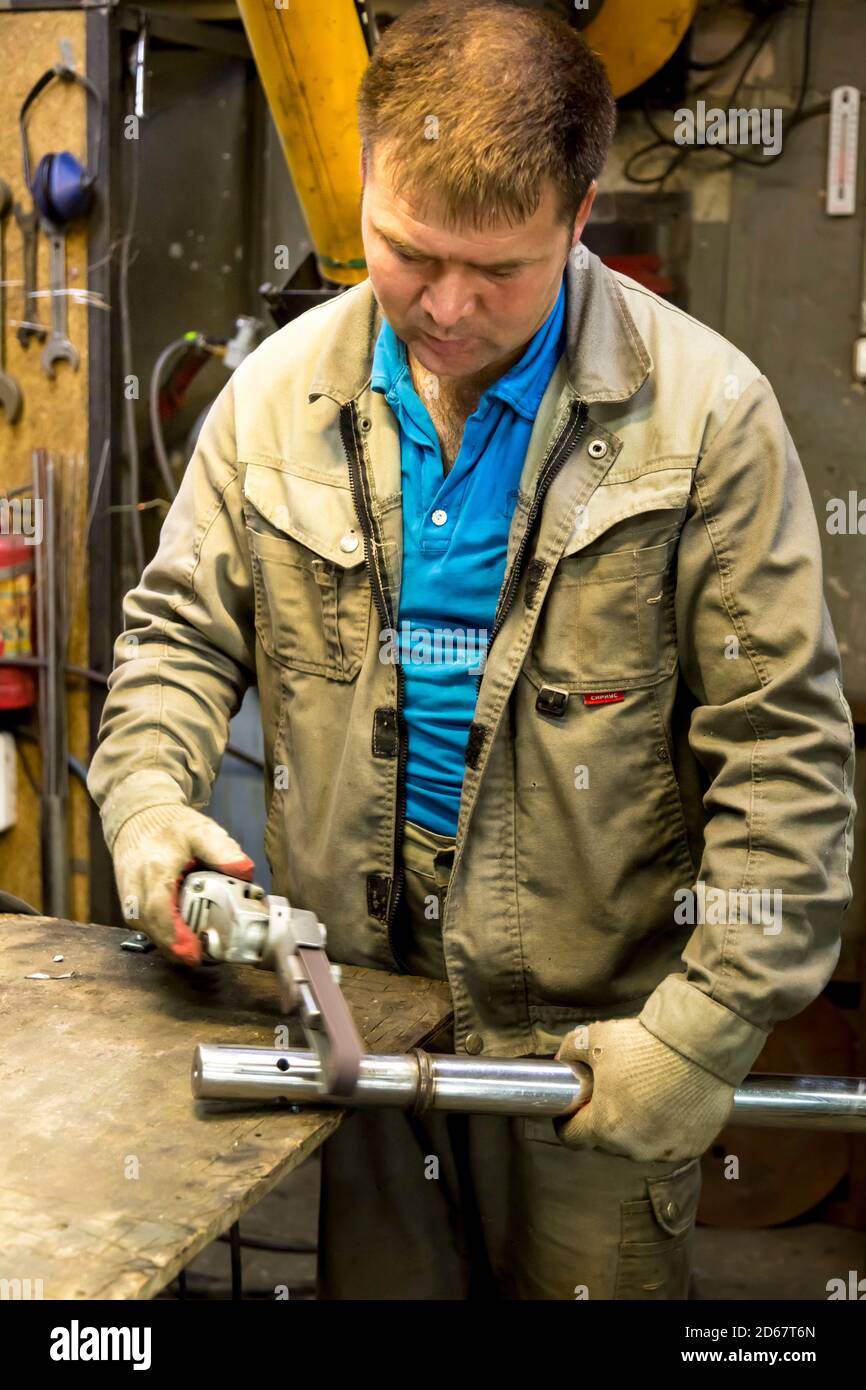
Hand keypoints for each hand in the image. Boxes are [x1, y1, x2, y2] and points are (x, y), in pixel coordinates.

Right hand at [112, 805, 253, 964]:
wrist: (136, 817)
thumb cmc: (168, 825)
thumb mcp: (201, 831)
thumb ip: (223, 851)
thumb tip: (245, 872)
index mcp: (154, 872)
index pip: (159, 913)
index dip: (177, 938)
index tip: (195, 953)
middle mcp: (135, 890)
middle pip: (154, 930)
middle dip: (180, 948)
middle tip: (207, 955)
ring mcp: (129, 900)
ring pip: (149, 932)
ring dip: (173, 943)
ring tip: (199, 949)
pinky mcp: (129, 905)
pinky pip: (147, 927)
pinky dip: (165, 934)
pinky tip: (184, 936)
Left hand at [554, 1017, 735, 1160]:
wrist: (698, 1043)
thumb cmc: (644, 1043)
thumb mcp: (594, 1038)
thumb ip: (570, 1051)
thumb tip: (562, 1061)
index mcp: (604, 1127)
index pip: (572, 1137)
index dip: (568, 1121)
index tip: (573, 1108)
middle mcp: (634, 1147)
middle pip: (607, 1140)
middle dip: (605, 1119)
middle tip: (612, 1092)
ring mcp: (666, 1150)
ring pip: (640, 1143)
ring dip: (637, 1126)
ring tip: (644, 1094)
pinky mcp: (693, 1146)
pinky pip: (670, 1141)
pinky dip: (666, 1127)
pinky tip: (670, 1101)